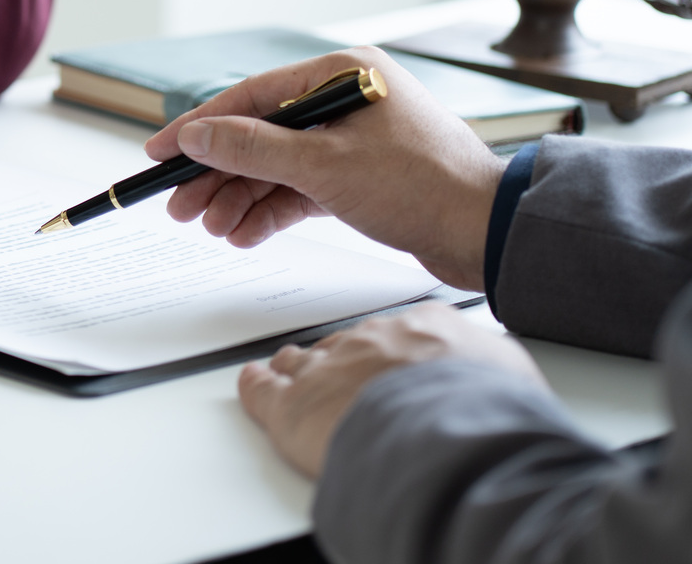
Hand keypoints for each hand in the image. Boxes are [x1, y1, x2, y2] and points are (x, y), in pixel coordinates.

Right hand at [143, 48, 504, 290]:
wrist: (490, 234)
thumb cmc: (426, 186)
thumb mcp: (324, 165)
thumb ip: (252, 148)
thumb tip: (196, 134)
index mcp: (343, 75)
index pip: (252, 96)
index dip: (201, 126)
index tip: (162, 152)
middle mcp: (346, 101)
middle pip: (260, 134)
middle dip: (218, 173)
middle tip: (180, 205)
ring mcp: (354, 140)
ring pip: (277, 166)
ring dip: (241, 197)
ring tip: (211, 227)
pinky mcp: (361, 178)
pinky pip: (301, 189)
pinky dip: (272, 210)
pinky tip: (244, 233)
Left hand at [240, 302, 546, 476]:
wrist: (445, 439)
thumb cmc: (484, 415)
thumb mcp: (512, 375)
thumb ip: (495, 367)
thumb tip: (505, 380)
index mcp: (422, 328)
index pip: (397, 332)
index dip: (390, 355)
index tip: (391, 366)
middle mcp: (368, 341)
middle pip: (344, 346)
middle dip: (344, 366)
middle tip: (347, 388)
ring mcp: (325, 368)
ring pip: (300, 362)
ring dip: (301, 375)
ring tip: (302, 387)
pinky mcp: (290, 405)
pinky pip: (260, 388)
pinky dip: (257, 388)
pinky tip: (255, 386)